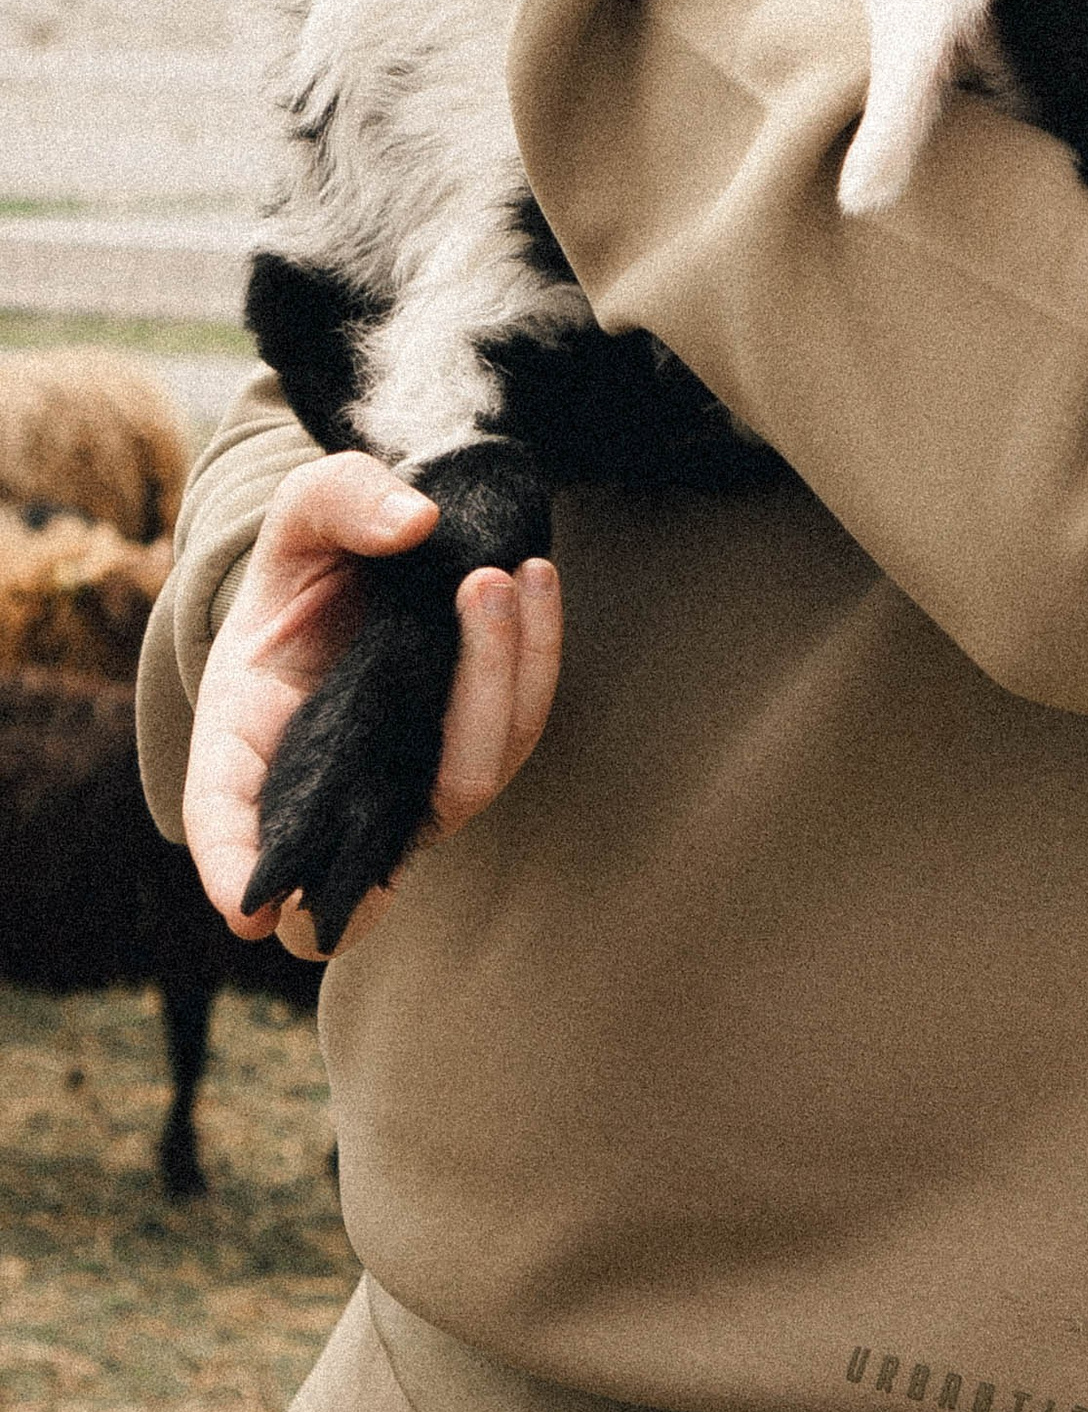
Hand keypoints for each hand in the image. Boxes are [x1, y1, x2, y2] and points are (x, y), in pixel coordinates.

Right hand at [183, 450, 561, 958]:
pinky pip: (511, 732)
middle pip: (383, 814)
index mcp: (247, 739)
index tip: (254, 910)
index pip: (227, 822)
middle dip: (458, 708)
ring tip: (512, 568)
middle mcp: (330, 781)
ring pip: (470, 774)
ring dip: (504, 672)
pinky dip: (533, 663)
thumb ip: (339, 501)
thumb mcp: (303, 514)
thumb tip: (413, 522)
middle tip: (479, 582)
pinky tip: (537, 580)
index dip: (234, 872)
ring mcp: (406, 780)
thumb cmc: (312, 560)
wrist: (368, 566)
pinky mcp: (463, 754)